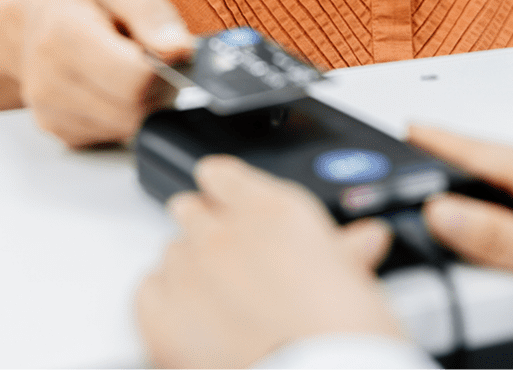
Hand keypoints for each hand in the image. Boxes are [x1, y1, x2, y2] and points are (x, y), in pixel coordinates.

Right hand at [0, 0, 193, 146]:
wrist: (33, 17)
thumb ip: (153, 15)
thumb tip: (179, 50)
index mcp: (66, 34)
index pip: (135, 80)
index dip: (165, 69)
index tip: (166, 50)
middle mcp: (49, 79)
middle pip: (132, 110)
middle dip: (156, 88)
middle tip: (150, 59)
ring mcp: (48, 110)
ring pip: (124, 128)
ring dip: (139, 103)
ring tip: (126, 67)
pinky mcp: (55, 129)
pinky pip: (109, 135)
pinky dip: (120, 114)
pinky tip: (109, 85)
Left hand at [137, 155, 400, 369]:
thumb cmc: (338, 338)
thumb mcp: (355, 281)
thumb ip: (344, 250)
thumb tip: (364, 240)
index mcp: (271, 208)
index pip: (224, 174)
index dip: (227, 190)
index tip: (231, 200)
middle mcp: (223, 231)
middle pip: (191, 210)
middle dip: (206, 230)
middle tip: (231, 263)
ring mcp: (188, 272)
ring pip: (172, 252)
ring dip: (188, 271)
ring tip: (217, 303)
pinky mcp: (160, 316)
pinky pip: (148, 291)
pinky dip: (163, 303)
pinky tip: (189, 322)